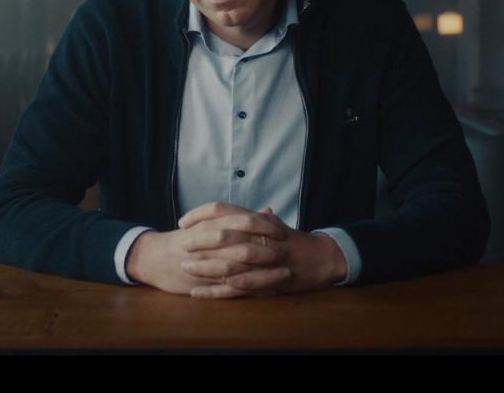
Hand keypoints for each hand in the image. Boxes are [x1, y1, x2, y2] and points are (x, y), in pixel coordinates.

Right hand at [124, 204, 292, 296]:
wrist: (155, 257)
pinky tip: (266, 292)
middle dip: (268, 252)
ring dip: (264, 273)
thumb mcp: (211, 222)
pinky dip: (249, 290)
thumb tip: (269, 211)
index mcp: (213, 225)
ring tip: (284, 275)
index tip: (284, 232)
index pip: (243, 224)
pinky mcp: (204, 284)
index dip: (265, 228)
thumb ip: (241, 217)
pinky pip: (230, 289)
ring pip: (240, 270)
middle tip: (288, 254)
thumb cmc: (187, 238)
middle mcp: (211, 245)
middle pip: (245, 247)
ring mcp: (207, 265)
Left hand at [177, 202, 347, 299]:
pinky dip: (218, 291)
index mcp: (258, 220)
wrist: (321, 258)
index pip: (224, 209)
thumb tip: (221, 213)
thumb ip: (245, 218)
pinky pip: (240, 288)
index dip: (200, 214)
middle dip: (200, 240)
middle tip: (181, 245)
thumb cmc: (291, 240)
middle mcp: (262, 236)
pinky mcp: (268, 281)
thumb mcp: (270, 223)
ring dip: (206, 266)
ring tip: (185, 268)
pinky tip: (200, 293)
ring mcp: (266, 260)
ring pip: (231, 262)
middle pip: (225, 234)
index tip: (183, 221)